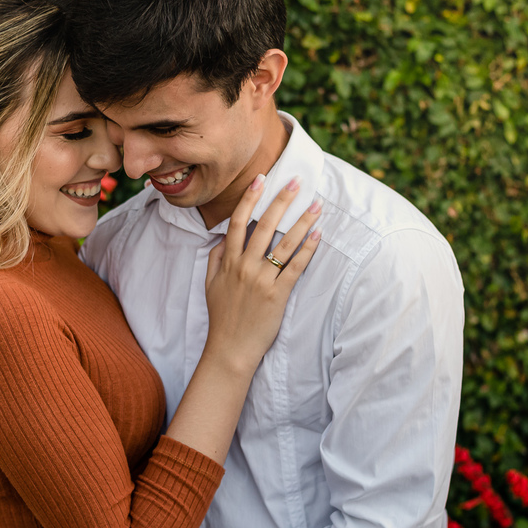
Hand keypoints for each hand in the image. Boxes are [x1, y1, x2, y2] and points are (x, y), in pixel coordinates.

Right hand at [202, 174, 321, 371]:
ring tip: (316, 204)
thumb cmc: (222, 317)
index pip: (239, 222)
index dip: (250, 198)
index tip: (260, 179)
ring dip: (302, 221)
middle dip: (281, 200)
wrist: (230, 348)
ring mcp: (262, 280)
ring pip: (284, 243)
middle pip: (265, 225)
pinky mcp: (278, 294)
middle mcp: (245, 266)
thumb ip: (216, 258)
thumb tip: (224, 238)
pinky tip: (318, 234)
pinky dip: (308, 249)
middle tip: (296, 181)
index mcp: (228, 261)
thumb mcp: (209, 285)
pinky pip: (296, 267)